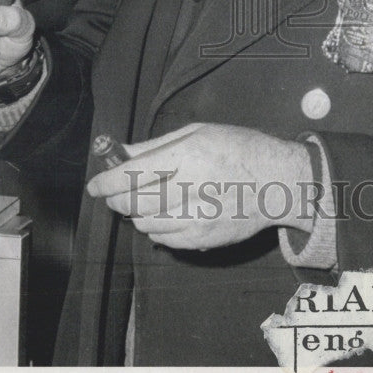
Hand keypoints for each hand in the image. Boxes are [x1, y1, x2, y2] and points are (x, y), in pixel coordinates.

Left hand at [86, 123, 314, 250]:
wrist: (277, 182)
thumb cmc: (239, 149)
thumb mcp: (198, 133)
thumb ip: (155, 146)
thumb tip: (121, 153)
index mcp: (188, 155)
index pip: (131, 174)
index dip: (105, 181)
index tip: (95, 185)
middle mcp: (190, 189)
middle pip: (132, 202)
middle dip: (115, 197)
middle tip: (114, 191)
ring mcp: (196, 219)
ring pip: (144, 223)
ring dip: (137, 211)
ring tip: (149, 198)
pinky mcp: (202, 239)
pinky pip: (162, 239)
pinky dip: (156, 227)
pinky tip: (168, 212)